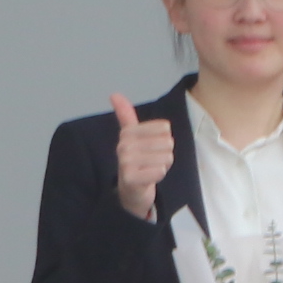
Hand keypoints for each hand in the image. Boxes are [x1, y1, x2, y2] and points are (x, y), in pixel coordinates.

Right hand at [110, 93, 171, 219]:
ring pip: (167, 157)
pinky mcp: (130, 178)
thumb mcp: (132, 136)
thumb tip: (114, 94)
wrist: (131, 189)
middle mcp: (124, 146)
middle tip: (151, 161)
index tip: (151, 147)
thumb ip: (126, 116)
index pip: (165, 128)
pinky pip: (161, 171)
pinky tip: (149, 178)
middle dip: (165, 153)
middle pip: (168, 142)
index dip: (164, 139)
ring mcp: (125, 162)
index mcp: (127, 133)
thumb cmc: (137, 159)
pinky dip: (159, 175)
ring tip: (150, 168)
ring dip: (163, 165)